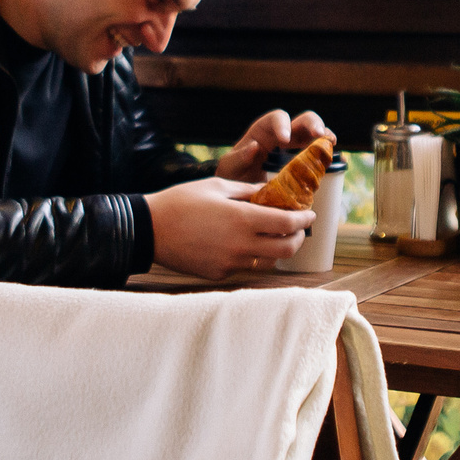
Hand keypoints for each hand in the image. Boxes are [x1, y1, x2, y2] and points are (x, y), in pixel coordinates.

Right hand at [145, 178, 315, 279]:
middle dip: (298, 238)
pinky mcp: (218, 274)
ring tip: (272, 236)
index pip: (287, 224)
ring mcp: (230, 262)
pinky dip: (251, 256)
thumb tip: (271, 192)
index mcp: (242, 219)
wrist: (150, 229)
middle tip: (298, 228)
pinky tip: (243, 244)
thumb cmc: (181, 201)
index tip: (309, 214)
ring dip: (277, 250)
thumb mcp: (217, 185)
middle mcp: (240, 245)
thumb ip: (248, 191)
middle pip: (286, 249)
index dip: (303, 219)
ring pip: (267, 261)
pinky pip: (245, 266)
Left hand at [214, 109, 335, 181]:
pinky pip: (319, 151)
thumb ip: (238, 158)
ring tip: (330, 141)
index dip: (282, 125)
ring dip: (324, 133)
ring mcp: (297, 147)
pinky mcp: (305, 162)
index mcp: (263, 132)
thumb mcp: (229, 168)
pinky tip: (331, 155)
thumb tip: (254, 148)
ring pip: (315, 132)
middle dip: (311, 123)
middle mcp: (283, 135)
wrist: (240, 195)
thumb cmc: (233, 177)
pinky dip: (327, 150)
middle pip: (301, 120)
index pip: (275, 119)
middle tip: (318, 134)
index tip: (284, 139)